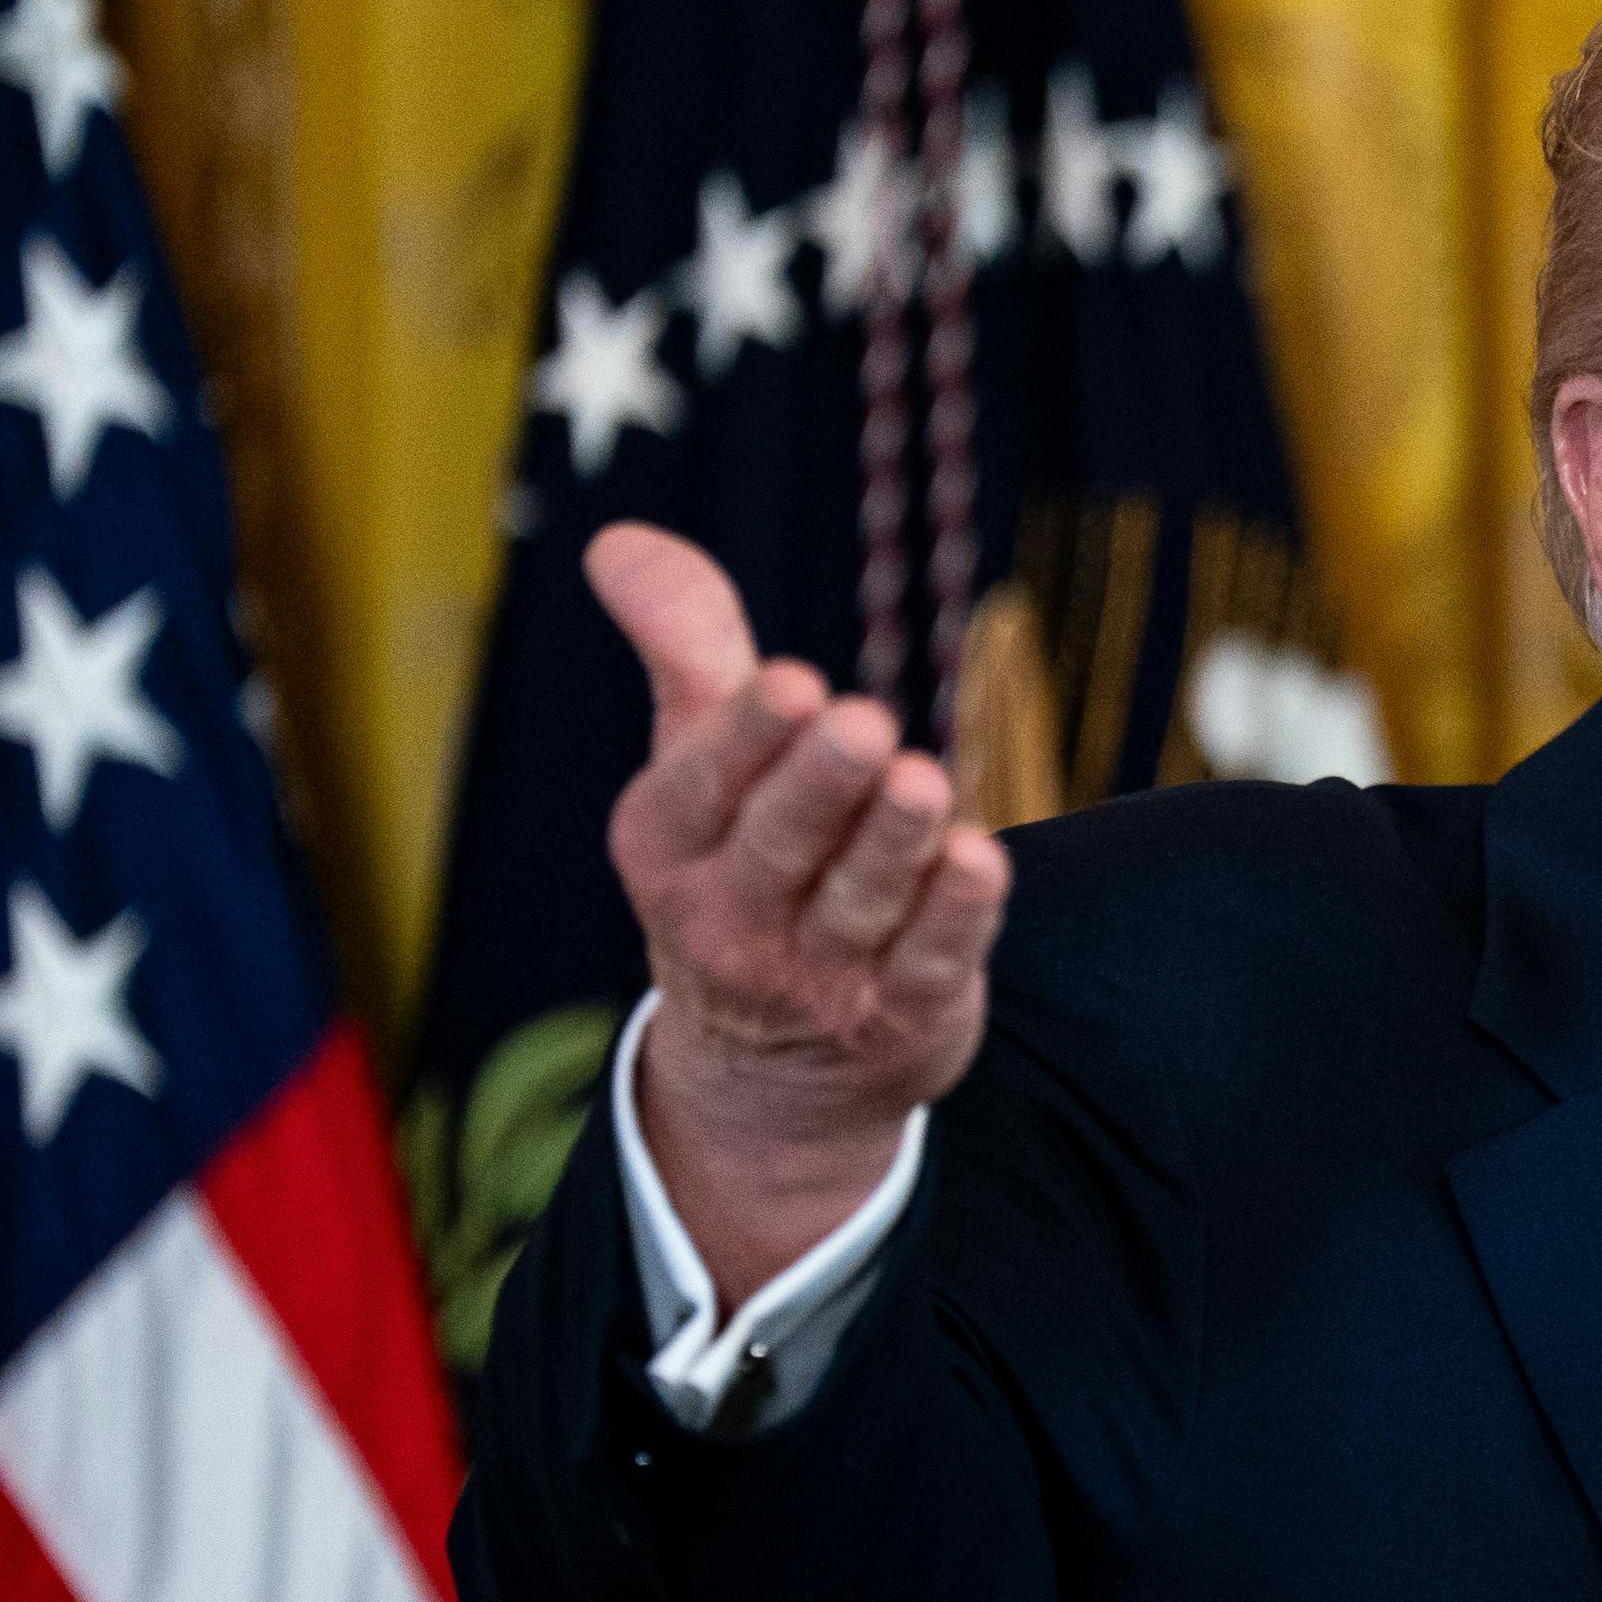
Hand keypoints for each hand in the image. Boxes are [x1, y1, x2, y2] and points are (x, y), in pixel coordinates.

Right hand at [588, 521, 1011, 1305]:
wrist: (772, 1063)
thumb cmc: (741, 858)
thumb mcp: (699, 760)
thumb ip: (683, 648)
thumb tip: (620, 538)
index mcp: (668, 846)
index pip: (700, 788)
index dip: (746, 738)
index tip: (790, 683)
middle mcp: (730, 920)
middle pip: (781, 846)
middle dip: (824, 785)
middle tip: (866, 725)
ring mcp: (815, 979)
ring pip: (859, 903)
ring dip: (894, 843)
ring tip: (926, 781)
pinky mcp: (899, 1017)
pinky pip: (928, 964)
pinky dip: (956, 918)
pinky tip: (981, 863)